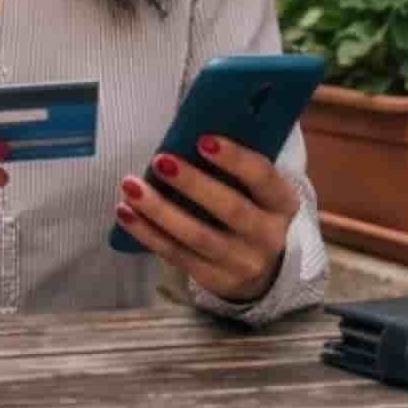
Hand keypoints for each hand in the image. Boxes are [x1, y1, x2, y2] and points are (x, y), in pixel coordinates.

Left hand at [114, 136, 297, 307]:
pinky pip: (177, 254)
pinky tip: (125, 213)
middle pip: (230, 209)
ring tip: (131, 187)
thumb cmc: (249, 208)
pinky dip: (148, 233)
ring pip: (198, 236)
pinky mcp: (214, 279)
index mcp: (281, 202)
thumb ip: (234, 165)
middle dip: (193, 184)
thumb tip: (187, 128)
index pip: (262, 176)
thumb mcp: (256, 189)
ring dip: (161, 210)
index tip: (202, 140)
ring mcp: (242, 262)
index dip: (234, 158)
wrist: (261, 269)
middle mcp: (268, 234)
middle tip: (160, 160)